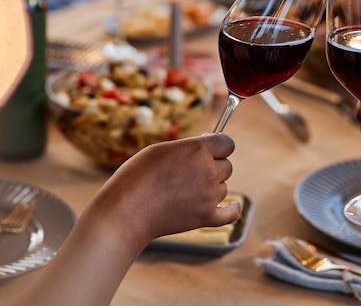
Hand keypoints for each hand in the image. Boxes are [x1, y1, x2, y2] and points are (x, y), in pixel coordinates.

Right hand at [90, 133, 239, 251]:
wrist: (126, 211)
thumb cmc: (137, 176)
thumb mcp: (161, 150)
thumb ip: (188, 147)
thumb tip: (208, 144)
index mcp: (199, 150)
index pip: (227, 143)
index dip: (219, 146)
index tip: (211, 149)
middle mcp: (209, 171)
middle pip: (226, 166)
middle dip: (213, 166)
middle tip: (190, 172)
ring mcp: (209, 195)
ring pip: (222, 187)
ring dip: (211, 187)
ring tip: (184, 191)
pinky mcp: (206, 217)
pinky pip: (230, 213)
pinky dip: (233, 210)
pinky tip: (234, 205)